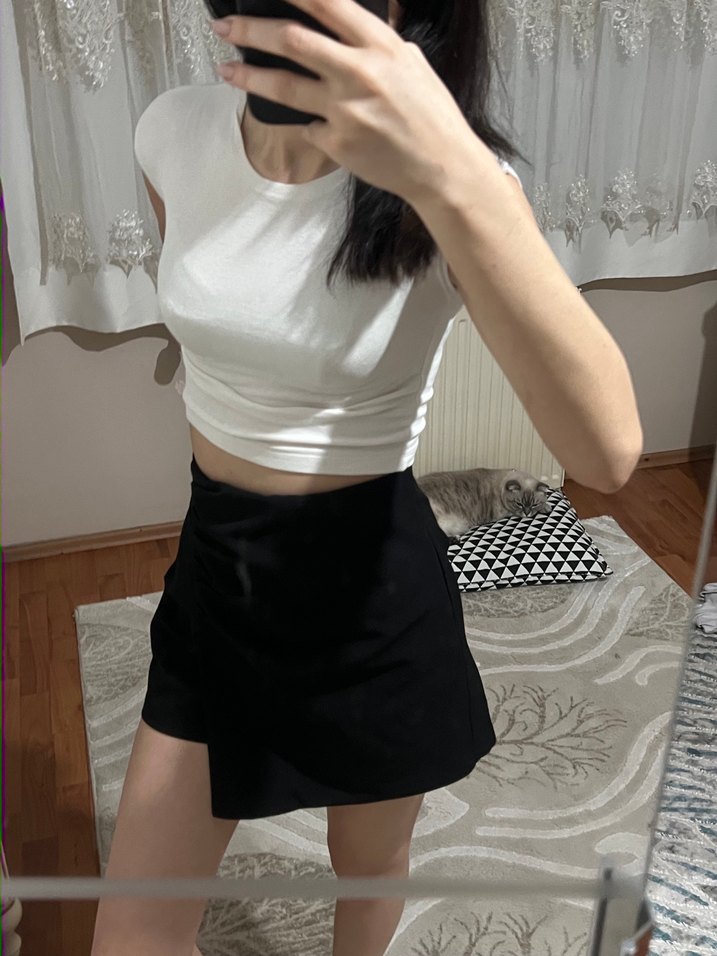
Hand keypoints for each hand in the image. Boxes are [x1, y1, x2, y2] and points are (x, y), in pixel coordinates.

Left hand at [212, 0, 478, 204]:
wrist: (441, 167)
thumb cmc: (431, 117)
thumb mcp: (412, 64)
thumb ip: (379, 43)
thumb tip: (353, 24)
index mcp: (380, 46)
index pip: (326, 4)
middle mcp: (359, 72)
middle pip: (291, 40)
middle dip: (250, 30)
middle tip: (225, 27)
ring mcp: (345, 109)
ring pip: (284, 86)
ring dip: (249, 76)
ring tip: (226, 69)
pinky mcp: (337, 142)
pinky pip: (306, 126)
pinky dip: (303, 122)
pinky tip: (304, 122)